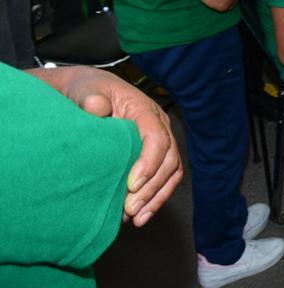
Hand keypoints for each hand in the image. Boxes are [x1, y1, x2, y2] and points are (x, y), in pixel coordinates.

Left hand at [62, 68, 182, 226]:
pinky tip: (140, 216)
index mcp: (145, 111)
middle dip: (152, 187)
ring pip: (172, 172)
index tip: (131, 185)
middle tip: (130, 208)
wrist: (87, 94)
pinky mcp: (154, 156)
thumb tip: (98, 109)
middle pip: (169, 159)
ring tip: (137, 218)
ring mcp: (160, 142)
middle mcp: (159, 126)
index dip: (149, 163)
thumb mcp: (86, 90)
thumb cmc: (88, 91)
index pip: (157, 138)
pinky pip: (165, 179)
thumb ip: (91, 99)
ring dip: (156, 197)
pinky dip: (156, 199)